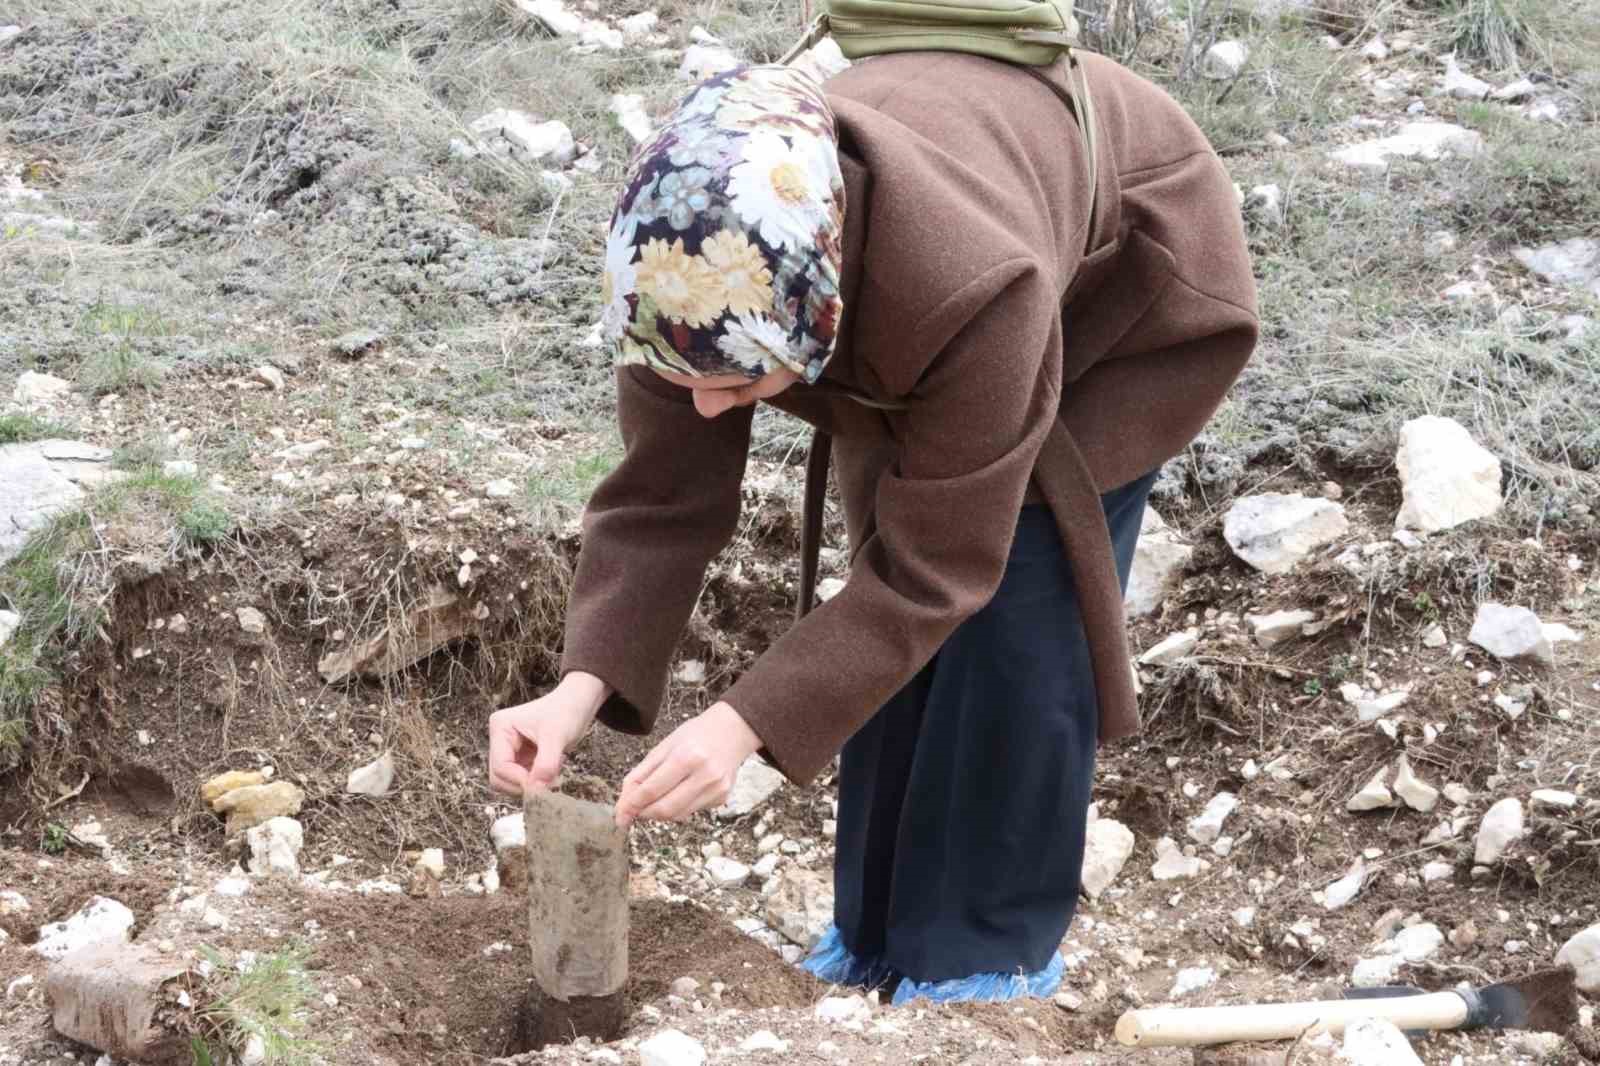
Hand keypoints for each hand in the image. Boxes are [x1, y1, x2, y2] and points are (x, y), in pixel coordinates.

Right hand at [487, 672, 610, 796]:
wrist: (579, 703)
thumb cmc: (566, 711)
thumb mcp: (556, 737)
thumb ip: (545, 765)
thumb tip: (536, 791)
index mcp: (500, 728)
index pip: (500, 767)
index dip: (520, 780)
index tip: (542, 784)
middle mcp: (500, 739)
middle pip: (499, 778)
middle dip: (524, 784)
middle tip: (549, 780)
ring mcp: (510, 750)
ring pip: (511, 783)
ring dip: (532, 783)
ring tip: (554, 767)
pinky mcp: (522, 758)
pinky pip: (523, 780)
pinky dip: (538, 780)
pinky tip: (554, 765)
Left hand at [615, 702, 763, 827]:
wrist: (732, 731)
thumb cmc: (694, 736)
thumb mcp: (663, 747)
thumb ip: (640, 775)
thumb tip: (623, 806)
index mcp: (686, 756)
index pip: (651, 790)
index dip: (631, 805)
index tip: (620, 814)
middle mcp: (704, 775)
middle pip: (665, 808)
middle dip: (644, 813)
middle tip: (634, 811)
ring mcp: (716, 788)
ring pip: (677, 815)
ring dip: (658, 814)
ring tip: (653, 802)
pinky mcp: (722, 797)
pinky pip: (691, 812)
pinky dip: (677, 808)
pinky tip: (677, 794)